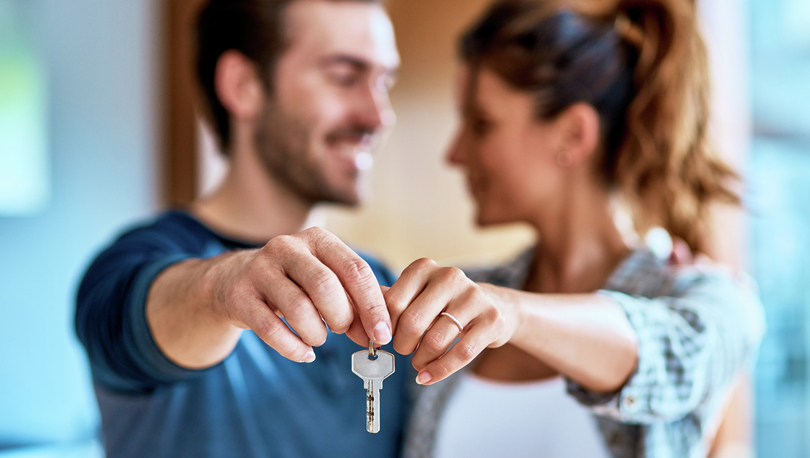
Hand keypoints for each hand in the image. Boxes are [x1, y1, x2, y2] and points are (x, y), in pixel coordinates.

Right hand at [210, 227, 391, 361]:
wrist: (235, 281)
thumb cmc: (295, 283)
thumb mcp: (328, 278)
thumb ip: (359, 300)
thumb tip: (385, 330)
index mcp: (318, 239)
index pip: (355, 270)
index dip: (373, 306)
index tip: (382, 335)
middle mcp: (287, 247)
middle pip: (326, 286)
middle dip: (342, 318)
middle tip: (344, 331)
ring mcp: (260, 270)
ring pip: (298, 309)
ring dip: (317, 334)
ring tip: (319, 338)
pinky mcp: (240, 296)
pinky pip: (272, 330)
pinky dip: (294, 348)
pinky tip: (304, 353)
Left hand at [385, 258, 518, 384]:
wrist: (494, 306)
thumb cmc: (444, 305)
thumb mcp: (416, 296)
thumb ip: (389, 302)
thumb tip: (357, 315)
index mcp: (424, 268)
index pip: (393, 302)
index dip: (385, 328)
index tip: (385, 339)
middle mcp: (450, 276)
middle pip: (412, 322)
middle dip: (402, 345)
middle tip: (404, 351)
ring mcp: (473, 296)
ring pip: (435, 340)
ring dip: (420, 361)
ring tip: (419, 363)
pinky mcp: (492, 319)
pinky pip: (461, 353)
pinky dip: (440, 371)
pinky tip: (428, 377)